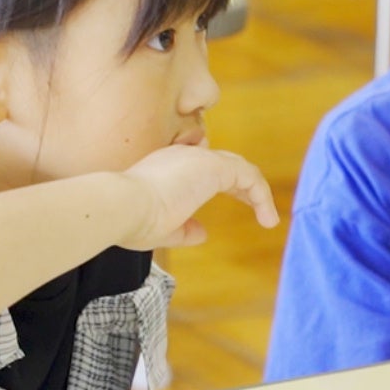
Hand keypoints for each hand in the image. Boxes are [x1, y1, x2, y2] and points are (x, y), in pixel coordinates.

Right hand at [117, 145, 278, 249]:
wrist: (120, 207)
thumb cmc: (132, 221)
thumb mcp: (161, 229)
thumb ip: (183, 230)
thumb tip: (203, 232)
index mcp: (166, 167)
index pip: (200, 166)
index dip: (221, 181)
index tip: (234, 198)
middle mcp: (182, 157)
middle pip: (223, 164)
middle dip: (242, 185)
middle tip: (259, 208)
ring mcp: (197, 159)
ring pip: (238, 168)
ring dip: (256, 194)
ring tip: (269, 219)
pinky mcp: (212, 167)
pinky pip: (248, 175)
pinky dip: (261, 194)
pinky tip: (267, 218)